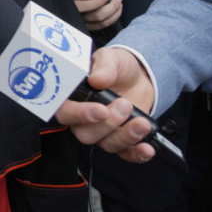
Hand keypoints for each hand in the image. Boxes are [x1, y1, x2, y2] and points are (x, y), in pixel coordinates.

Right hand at [55, 47, 156, 163]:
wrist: (140, 76)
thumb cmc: (117, 66)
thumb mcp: (110, 58)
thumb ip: (104, 67)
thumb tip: (97, 78)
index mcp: (74, 97)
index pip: (65, 112)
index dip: (79, 115)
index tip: (100, 110)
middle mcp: (84, 118)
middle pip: (85, 134)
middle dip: (108, 124)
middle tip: (125, 105)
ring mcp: (102, 131)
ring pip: (106, 144)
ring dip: (126, 137)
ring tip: (142, 122)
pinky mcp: (120, 140)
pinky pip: (125, 154)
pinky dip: (136, 154)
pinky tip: (147, 147)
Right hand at [69, 0, 121, 30]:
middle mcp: (70, 5)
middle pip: (82, 8)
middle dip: (98, 2)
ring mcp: (78, 17)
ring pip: (94, 17)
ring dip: (110, 10)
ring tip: (118, 0)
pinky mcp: (87, 25)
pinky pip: (100, 25)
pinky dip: (112, 18)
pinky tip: (118, 9)